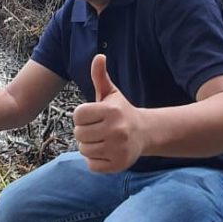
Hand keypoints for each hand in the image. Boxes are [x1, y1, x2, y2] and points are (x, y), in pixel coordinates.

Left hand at [72, 54, 144, 172]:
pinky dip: (95, 160)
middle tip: (98, 129)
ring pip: (84, 150)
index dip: (82, 116)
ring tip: (102, 140)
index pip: (78, 115)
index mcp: (111, 111)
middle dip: (85, 131)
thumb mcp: (111, 93)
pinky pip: (91, 165)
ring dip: (89, 146)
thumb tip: (98, 56)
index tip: (93, 116)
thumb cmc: (121, 112)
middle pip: (79, 133)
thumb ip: (100, 76)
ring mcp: (118, 148)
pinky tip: (106, 151)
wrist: (145, 133)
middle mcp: (116, 130)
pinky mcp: (118, 165)